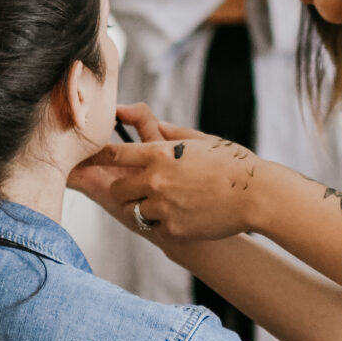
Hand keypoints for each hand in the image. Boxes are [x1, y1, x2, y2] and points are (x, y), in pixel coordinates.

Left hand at [69, 105, 265, 242]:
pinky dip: (164, 224)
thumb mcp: (195, 138)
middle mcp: (155, 180)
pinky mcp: (172, 230)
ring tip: (169, 203)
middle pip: (118, 188)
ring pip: (134, 211)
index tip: (85, 158)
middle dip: (126, 189)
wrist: (257, 195)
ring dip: (144, 208)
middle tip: (143, 188)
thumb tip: (127, 110)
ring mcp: (162, 207)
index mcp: (159, 153)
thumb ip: (159, 127)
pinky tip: (185, 217)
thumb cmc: (229, 161)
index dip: (95, 156)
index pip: (113, 153)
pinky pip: (155, 228)